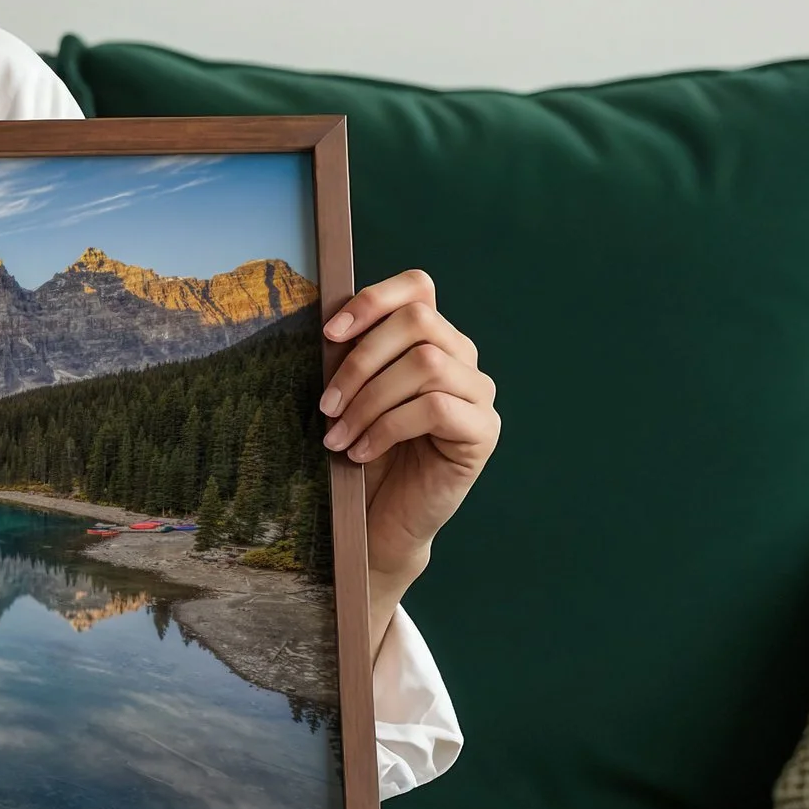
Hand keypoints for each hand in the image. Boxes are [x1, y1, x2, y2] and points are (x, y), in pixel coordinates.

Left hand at [316, 269, 498, 648]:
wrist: (378, 520)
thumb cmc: (361, 454)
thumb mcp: (349, 397)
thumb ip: (351, 358)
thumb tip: (325, 326)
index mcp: (430, 339)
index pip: (418, 287)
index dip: (373, 299)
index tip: (328, 334)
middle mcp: (462, 359)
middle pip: (418, 321)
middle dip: (360, 361)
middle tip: (325, 404)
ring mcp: (478, 395)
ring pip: (426, 364)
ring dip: (369, 400)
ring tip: (337, 435)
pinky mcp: (483, 432)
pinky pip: (436, 409)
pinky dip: (388, 428)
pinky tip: (361, 452)